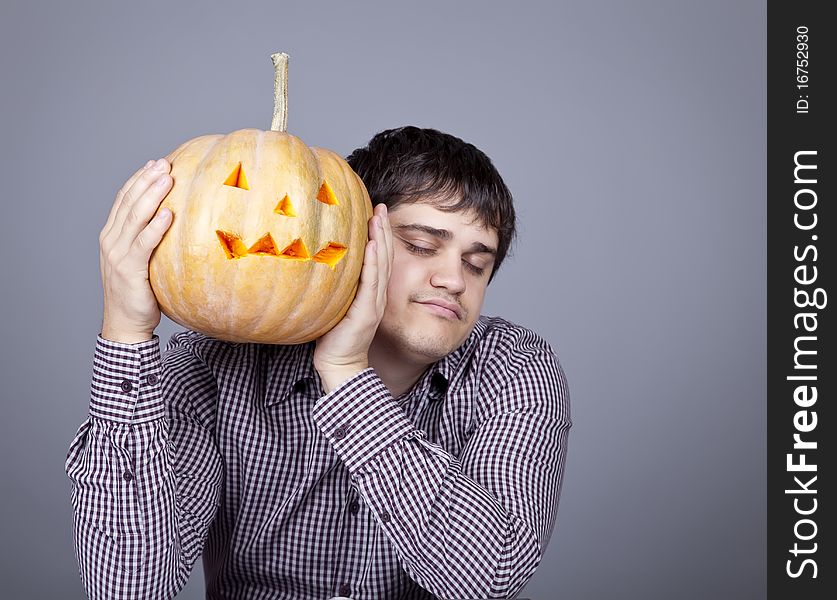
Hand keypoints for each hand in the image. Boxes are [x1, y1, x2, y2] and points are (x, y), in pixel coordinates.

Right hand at [99, 158, 173, 343]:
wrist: (126, 324)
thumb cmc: (141, 293)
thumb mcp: (145, 261)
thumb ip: (154, 241)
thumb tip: (182, 222)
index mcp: (113, 235)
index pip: (124, 199)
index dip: (139, 179)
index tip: (157, 163)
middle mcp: (111, 240)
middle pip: (129, 202)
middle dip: (146, 180)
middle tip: (165, 163)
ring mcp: (117, 254)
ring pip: (134, 217)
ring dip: (151, 195)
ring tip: (167, 178)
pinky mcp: (128, 269)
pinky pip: (143, 244)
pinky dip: (155, 227)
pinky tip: (168, 214)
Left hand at [314, 203, 393, 392]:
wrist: (339, 365)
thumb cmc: (332, 337)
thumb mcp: (333, 306)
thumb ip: (333, 287)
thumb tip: (314, 264)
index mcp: (370, 294)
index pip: (378, 260)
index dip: (379, 236)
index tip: (375, 214)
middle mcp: (376, 296)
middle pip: (383, 257)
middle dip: (383, 230)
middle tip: (381, 207)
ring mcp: (373, 304)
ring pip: (380, 266)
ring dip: (380, 240)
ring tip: (378, 219)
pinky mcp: (366, 312)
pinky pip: (371, 283)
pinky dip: (373, 263)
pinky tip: (372, 246)